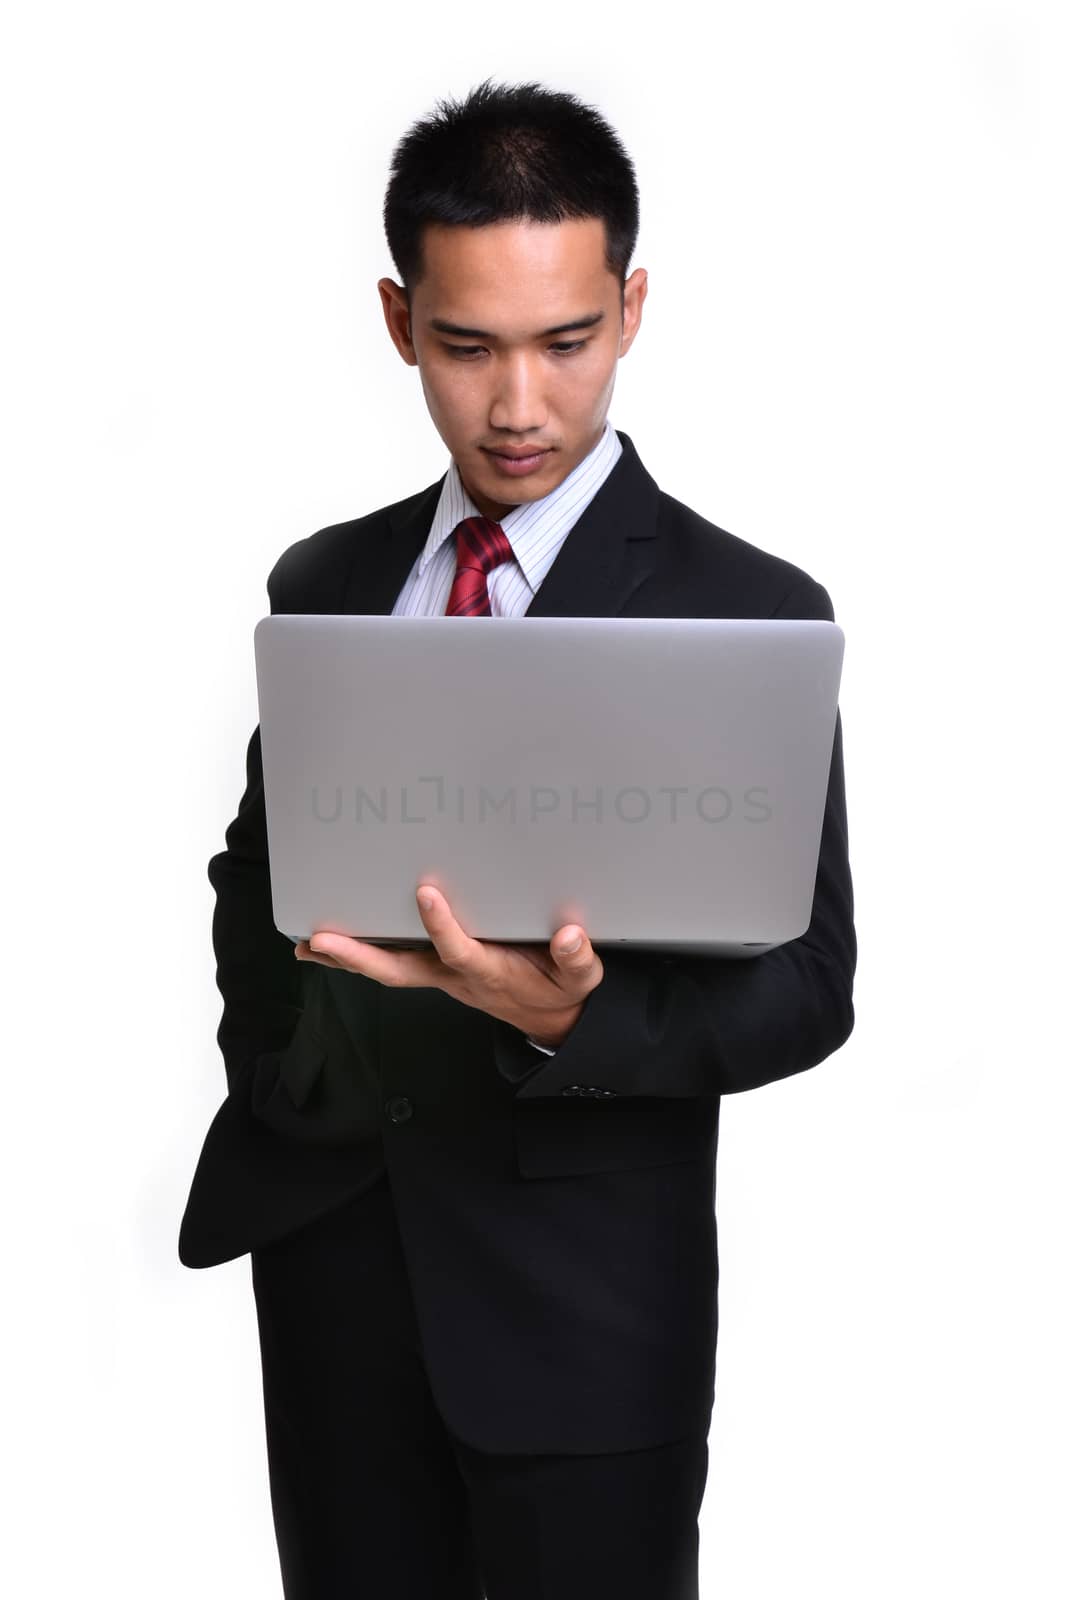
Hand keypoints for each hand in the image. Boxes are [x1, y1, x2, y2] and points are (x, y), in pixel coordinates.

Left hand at [294, 884, 603, 1047]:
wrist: (552, 1020)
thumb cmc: (561, 990)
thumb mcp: (581, 978)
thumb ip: (577, 958)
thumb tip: (569, 935)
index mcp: (492, 973)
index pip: (461, 951)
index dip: (442, 927)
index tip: (426, 893)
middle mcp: (457, 977)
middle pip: (401, 970)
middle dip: (359, 956)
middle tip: (320, 940)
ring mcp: (442, 976)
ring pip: (389, 969)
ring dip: (348, 958)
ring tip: (307, 942)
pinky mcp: (437, 971)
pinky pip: (394, 963)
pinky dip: (359, 957)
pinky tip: (329, 946)